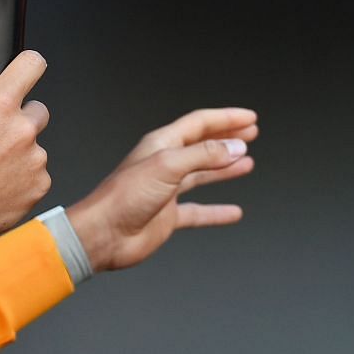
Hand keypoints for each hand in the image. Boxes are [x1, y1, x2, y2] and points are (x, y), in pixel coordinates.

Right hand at [0, 53, 51, 250]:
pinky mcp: (39, 185)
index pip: (32, 65)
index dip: (28, 65)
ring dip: (19, 151)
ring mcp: (34, 160)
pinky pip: (37, 173)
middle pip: (38, 110)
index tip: (26, 71)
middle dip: (19, 119)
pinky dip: (22, 177)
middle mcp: (22, 130)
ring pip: (35, 145)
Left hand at [67, 108, 257, 271]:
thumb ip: (204, 156)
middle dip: (228, 138)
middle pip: (203, 145)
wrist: (103, 235)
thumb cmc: (124, 197)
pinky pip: (198, 211)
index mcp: (162, 145)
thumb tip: (235, 148)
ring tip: (247, 163)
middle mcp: (165, 164)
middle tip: (251, 133)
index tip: (250, 118)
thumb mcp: (168, 166)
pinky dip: (216, 211)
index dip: (226, 119)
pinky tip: (233, 212)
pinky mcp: (167, 216)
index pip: (200, 124)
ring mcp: (167, 190)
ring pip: (203, 175)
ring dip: (225, 168)